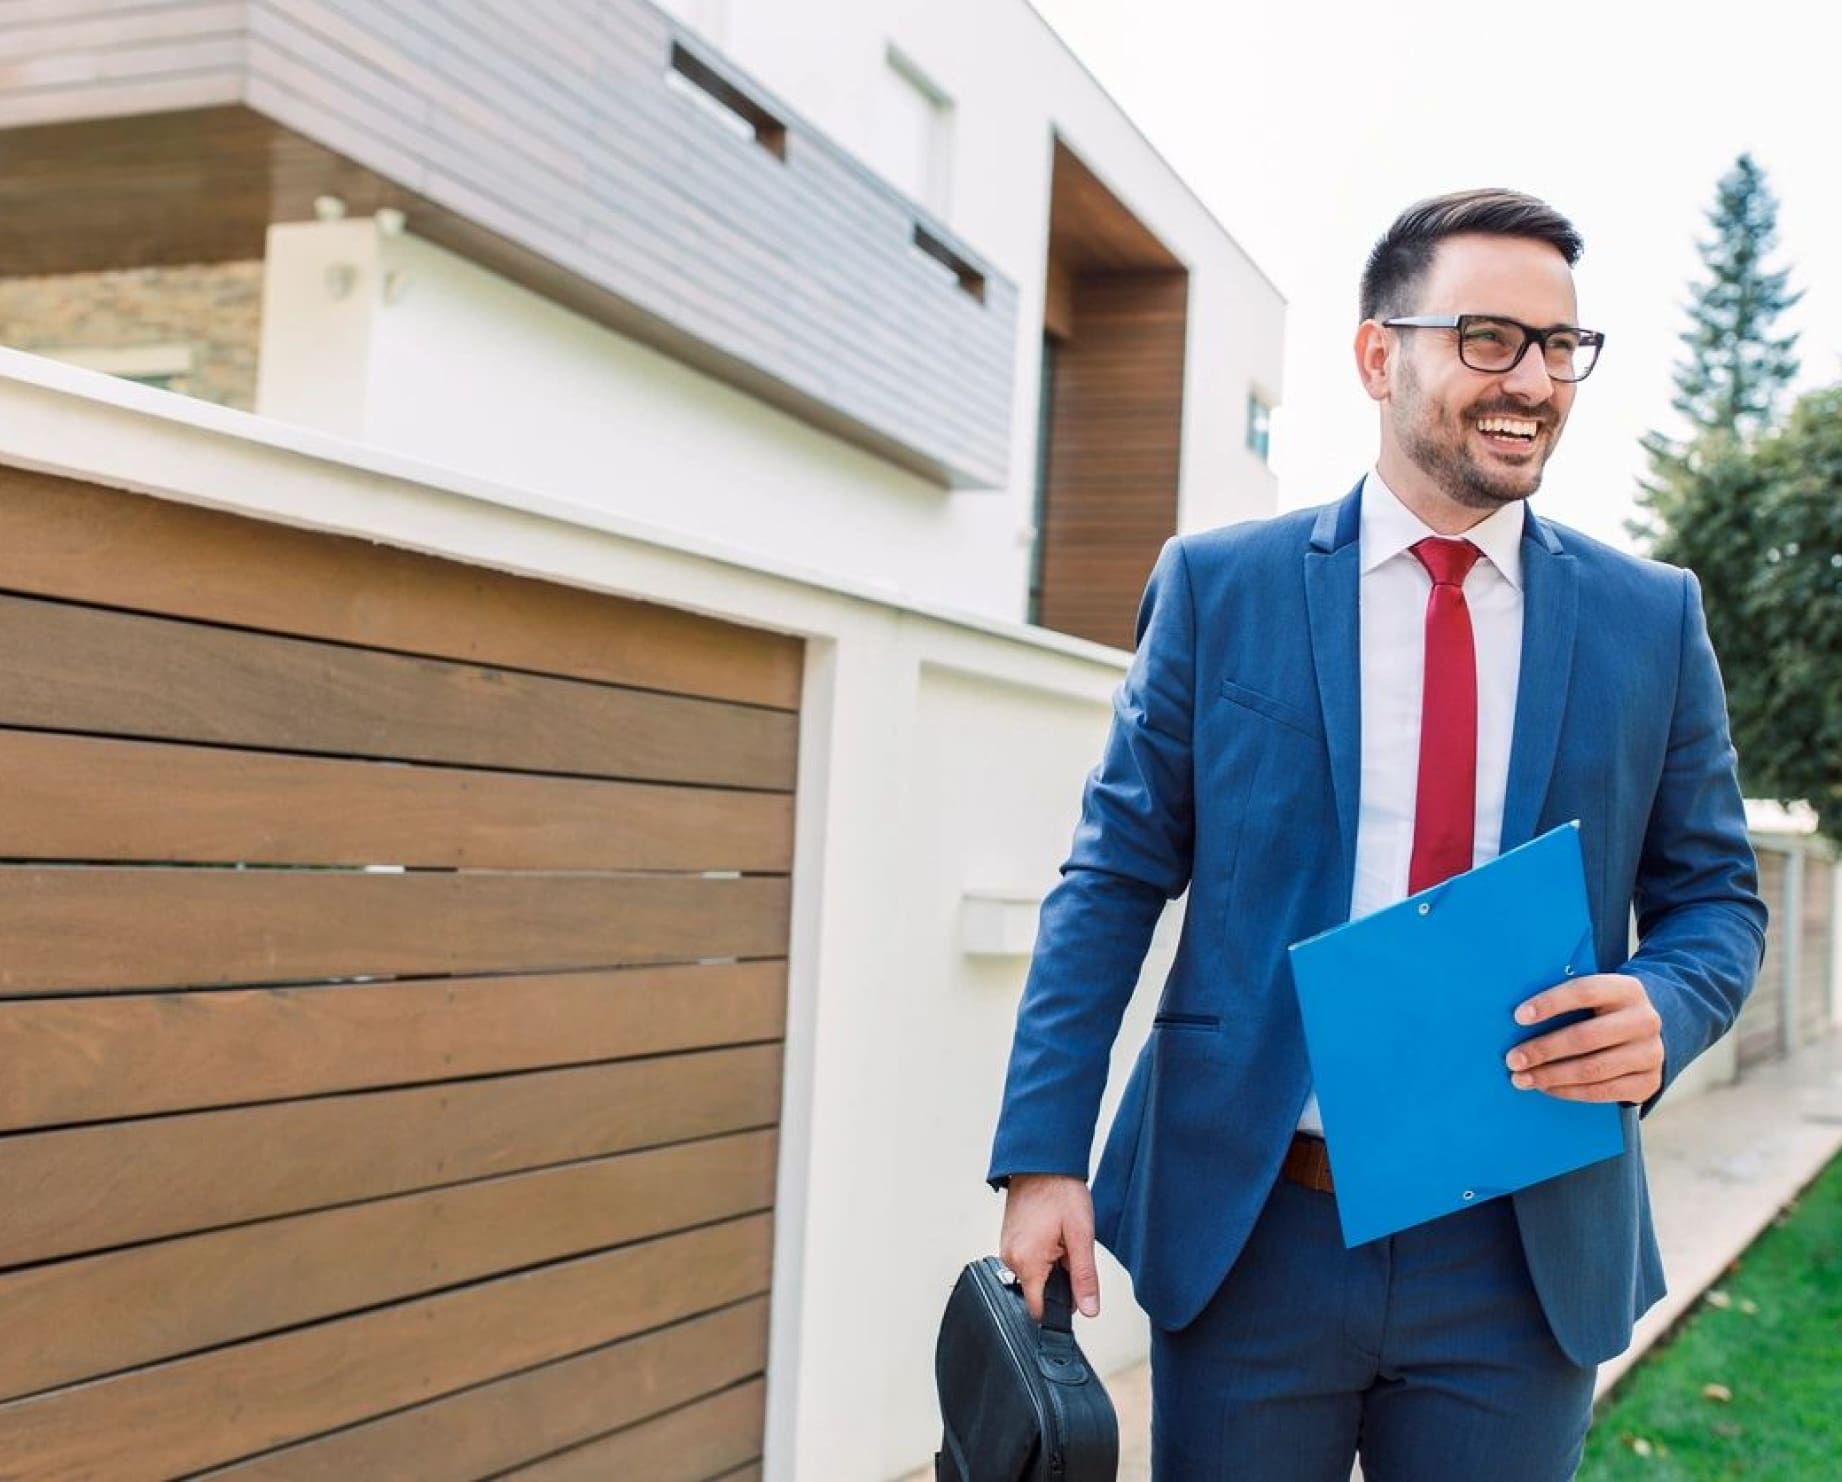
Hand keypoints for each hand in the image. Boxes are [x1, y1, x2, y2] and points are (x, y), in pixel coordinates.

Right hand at [998, 1174, 1099, 1322]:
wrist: (1042, 1162)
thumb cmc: (1060, 1191)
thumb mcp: (1081, 1235)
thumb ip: (1084, 1277)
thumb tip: (1089, 1308)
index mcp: (1026, 1262)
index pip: (1038, 1310)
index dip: (1061, 1308)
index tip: (1074, 1292)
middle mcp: (1010, 1258)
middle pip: (1038, 1291)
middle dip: (1059, 1279)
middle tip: (1071, 1250)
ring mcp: (1007, 1248)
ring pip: (1034, 1275)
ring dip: (1052, 1265)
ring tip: (1061, 1237)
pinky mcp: (1008, 1239)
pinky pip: (1028, 1259)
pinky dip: (1043, 1254)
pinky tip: (1052, 1232)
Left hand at [1507, 972, 1663, 1104]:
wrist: (1649, 1033)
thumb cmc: (1605, 1011)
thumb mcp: (1596, 996)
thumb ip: (1566, 1001)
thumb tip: (1519, 1018)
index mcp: (1626, 990)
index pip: (1584, 992)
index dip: (1550, 1004)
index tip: (1518, 1017)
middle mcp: (1644, 1020)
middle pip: (1586, 1037)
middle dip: (1543, 1050)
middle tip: (1513, 1060)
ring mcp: (1650, 1053)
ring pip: (1593, 1069)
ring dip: (1551, 1076)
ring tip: (1522, 1078)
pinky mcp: (1649, 1082)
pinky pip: (1603, 1092)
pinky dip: (1570, 1092)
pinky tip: (1547, 1088)